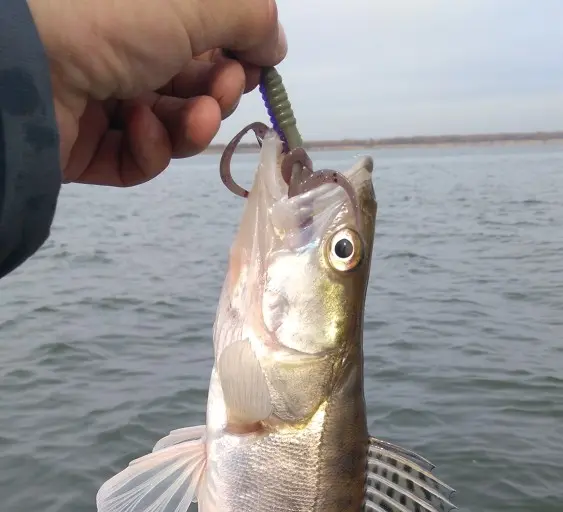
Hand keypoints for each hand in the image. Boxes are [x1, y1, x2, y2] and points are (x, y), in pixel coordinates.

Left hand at [28, 0, 286, 185]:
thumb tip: (275, 43)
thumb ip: (251, 16)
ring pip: (170, 125)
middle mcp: (121, 45)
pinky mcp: (85, 146)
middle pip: (192, 82)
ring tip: (193, 118)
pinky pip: (137, 157)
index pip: (204, 34)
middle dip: (220, 90)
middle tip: (222, 90)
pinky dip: (150, 147)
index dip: (238, 52)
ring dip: (193, 125)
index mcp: (143, 7)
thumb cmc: (112, 11)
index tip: (258, 65)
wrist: (27, 64)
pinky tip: (138, 126)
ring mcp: (101, 98)